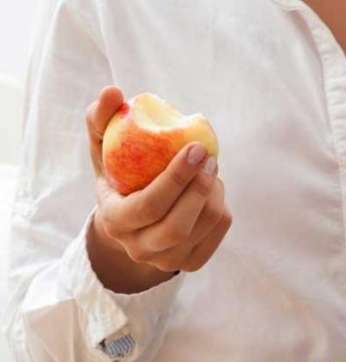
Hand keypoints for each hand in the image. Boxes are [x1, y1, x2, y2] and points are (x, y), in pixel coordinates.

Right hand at [86, 86, 231, 293]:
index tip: (195, 147)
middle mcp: (139, 249)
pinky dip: (221, 206)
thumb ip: (101, 119)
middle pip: (178, 226)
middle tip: (210, 157)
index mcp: (115, 221)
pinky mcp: (192, 262)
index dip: (176, 178)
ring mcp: (167, 260)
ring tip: (208, 169)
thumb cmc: (118, 172)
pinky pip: (218, 232)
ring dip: (213, 193)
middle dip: (199, 188)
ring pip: (203, 226)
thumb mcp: (103, 147)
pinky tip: (210, 189)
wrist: (132, 217)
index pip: (149, 206)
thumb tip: (113, 92)